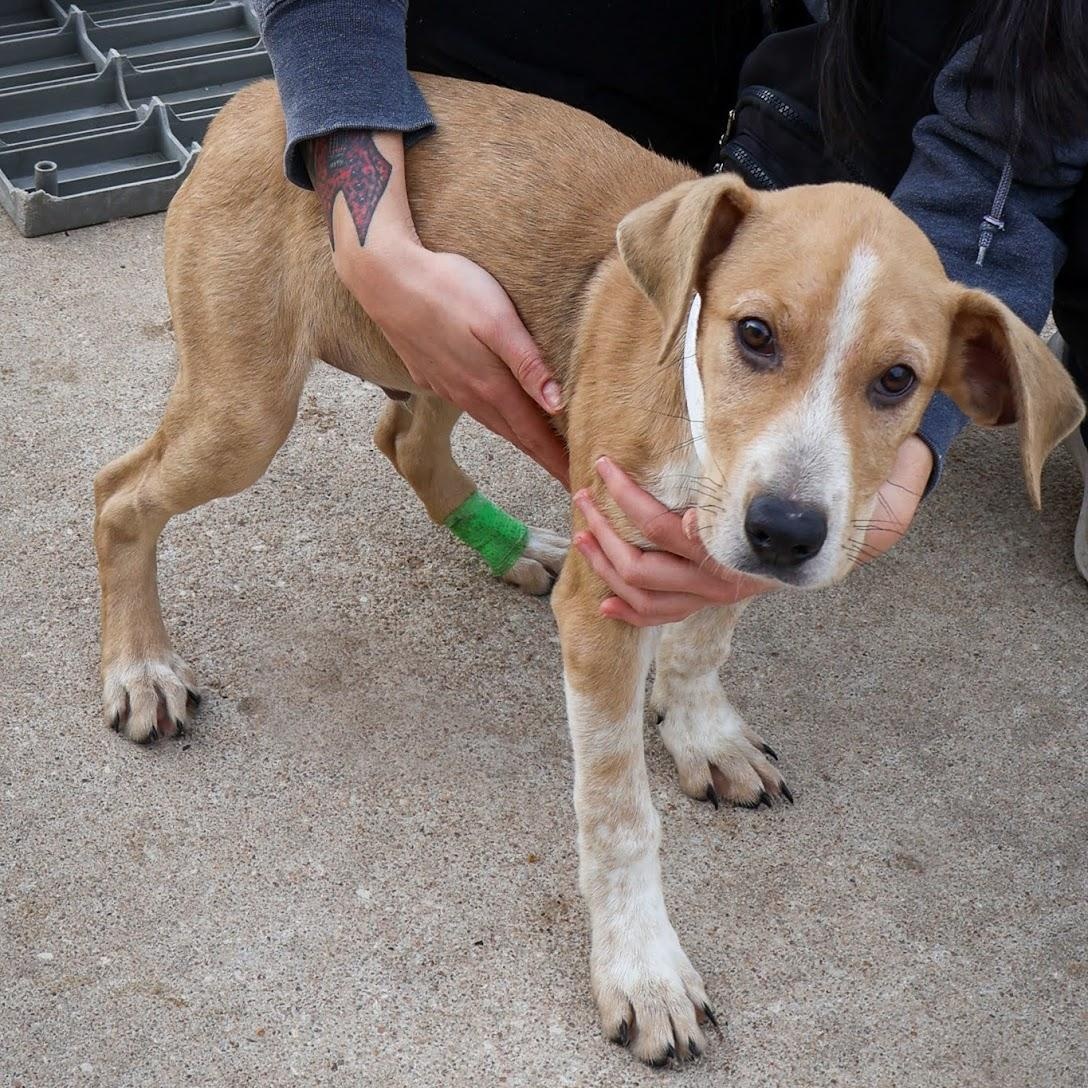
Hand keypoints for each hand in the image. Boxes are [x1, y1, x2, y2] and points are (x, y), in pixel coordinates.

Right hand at [345, 240, 569, 486]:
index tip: (577, 483)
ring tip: (541, 452)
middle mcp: (469, 394)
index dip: (557, 461)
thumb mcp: (496, 319)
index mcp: (490, 385)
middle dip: (544, 458)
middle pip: (516, 435)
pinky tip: (499, 414)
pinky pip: (471, 406)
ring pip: (493, 422)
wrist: (383, 276)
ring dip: (520, 440)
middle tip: (569, 477)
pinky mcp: (431, 374)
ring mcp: (447, 387)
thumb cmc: (447, 288)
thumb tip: (557, 405)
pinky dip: (495, 419)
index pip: (533, 434)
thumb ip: (527, 362)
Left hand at [573, 456, 773, 626]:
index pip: (657, 525)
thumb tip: (691, 522)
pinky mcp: (700, 608)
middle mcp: (709, 583)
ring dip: (603, 566)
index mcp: (719, 551)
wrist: (808, 552)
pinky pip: (658, 618)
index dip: (624, 494)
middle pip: (638, 566)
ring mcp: (703, 600)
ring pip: (640, 596)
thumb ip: (723, 506)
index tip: (602, 465)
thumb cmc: (777, 513)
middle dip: (603, 529)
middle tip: (583, 496)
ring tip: (582, 537)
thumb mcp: (752, 500)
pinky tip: (604, 605)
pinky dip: (628, 614)